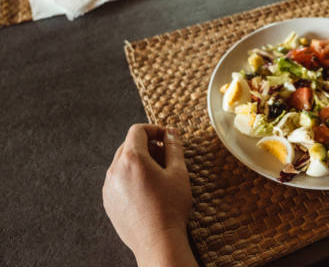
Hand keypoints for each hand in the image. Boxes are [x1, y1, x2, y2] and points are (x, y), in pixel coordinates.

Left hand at [103, 124, 195, 266]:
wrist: (157, 241)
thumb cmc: (170, 207)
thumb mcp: (178, 172)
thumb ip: (174, 147)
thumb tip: (171, 132)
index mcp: (132, 158)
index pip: (138, 130)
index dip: (154, 129)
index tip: (166, 138)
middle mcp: (115, 170)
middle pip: (129, 145)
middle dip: (148, 146)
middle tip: (166, 158)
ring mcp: (109, 187)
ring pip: (122, 163)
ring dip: (139, 162)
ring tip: (158, 177)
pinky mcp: (108, 201)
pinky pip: (118, 180)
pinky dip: (131, 178)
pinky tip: (147, 191)